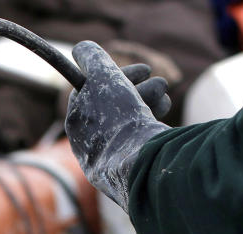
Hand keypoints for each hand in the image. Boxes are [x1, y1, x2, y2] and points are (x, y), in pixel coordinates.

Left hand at [65, 41, 171, 211]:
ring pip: (131, 123)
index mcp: (76, 124)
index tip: (145, 70)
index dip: (120, 74)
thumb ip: (92, 58)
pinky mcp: (130, 173)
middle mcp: (89, 145)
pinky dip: (154, 125)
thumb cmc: (118, 119)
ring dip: (151, 102)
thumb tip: (83, 50)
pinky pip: (141, 143)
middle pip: (115, 106)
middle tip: (161, 84)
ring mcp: (109, 162)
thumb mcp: (102, 76)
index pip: (94, 90)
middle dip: (140, 89)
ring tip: (166, 99)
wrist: (139, 166)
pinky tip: (166, 118)